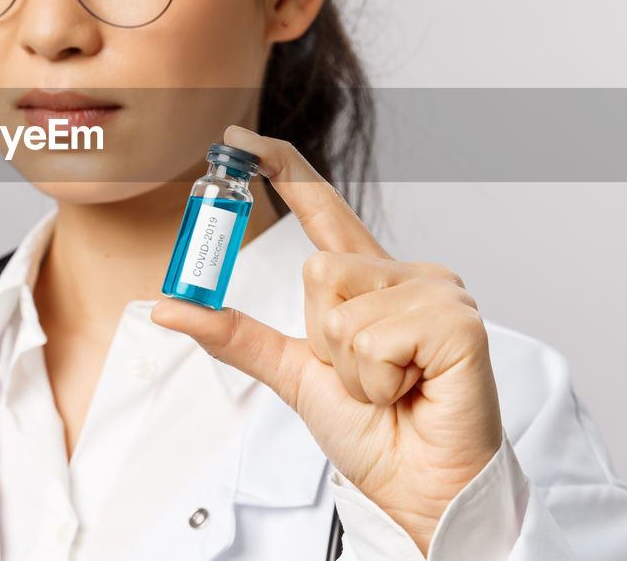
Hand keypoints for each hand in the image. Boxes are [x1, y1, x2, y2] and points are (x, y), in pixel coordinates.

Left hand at [151, 126, 502, 555]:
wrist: (416, 489)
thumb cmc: (372, 432)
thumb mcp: (291, 374)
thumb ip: (236, 335)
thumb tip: (168, 306)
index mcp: (368, 281)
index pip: (321, 209)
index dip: (283, 168)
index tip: (238, 136)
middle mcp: (405, 275)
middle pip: (317, 268)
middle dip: (321, 338)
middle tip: (363, 377)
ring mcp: (437, 292)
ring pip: (339, 303)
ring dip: (349, 364)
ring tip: (391, 387)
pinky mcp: (457, 322)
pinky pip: (374, 335)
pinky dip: (376, 378)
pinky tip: (412, 389)